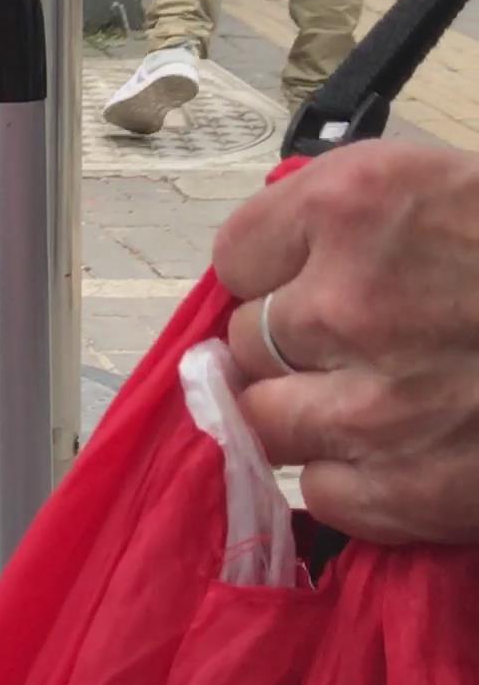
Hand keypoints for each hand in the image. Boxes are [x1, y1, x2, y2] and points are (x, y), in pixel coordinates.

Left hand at [215, 141, 478, 541]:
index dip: (276, 273)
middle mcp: (347, 302)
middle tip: (356, 348)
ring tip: (378, 403)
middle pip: (245, 343)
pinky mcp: (410, 491)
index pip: (238, 254)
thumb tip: (279, 267)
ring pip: (267, 423)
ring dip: (310, 417)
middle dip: (290, 348)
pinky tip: (409, 454)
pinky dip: (358, 483)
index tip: (310, 283)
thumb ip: (352, 221)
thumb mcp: (446, 190)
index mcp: (355, 206)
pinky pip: (326, 495)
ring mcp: (373, 406)